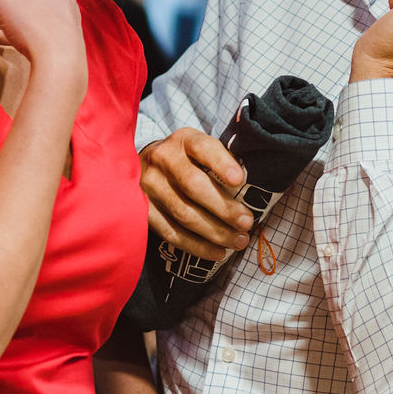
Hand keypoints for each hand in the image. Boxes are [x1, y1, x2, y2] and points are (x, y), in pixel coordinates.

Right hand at [0, 0, 122, 86]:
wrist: (58, 64)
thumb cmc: (34, 27)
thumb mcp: (1, 5)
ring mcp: (67, 10)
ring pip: (44, 2)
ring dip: (24, 10)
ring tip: (3, 25)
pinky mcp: (65, 32)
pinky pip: (41, 25)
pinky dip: (23, 30)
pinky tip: (4, 40)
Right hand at [140, 128, 250, 258]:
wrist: (141, 166)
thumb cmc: (186, 160)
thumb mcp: (200, 149)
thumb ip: (221, 162)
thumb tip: (251, 189)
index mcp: (183, 140)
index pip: (203, 148)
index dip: (221, 163)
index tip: (239, 180)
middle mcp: (163, 159)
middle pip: (193, 186)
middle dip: (224, 208)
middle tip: (247, 223)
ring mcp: (149, 185)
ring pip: (183, 213)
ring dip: (215, 232)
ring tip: (238, 241)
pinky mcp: (142, 210)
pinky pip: (171, 232)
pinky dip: (196, 246)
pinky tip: (217, 252)